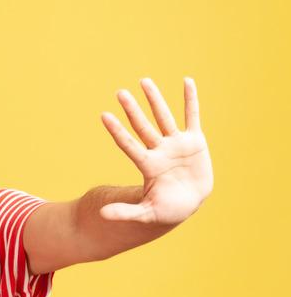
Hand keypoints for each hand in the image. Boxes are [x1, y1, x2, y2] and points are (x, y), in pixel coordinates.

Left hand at [100, 78, 212, 224]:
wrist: (189, 204)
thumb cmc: (166, 210)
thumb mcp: (146, 214)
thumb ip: (126, 212)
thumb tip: (102, 216)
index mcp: (147, 165)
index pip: (128, 145)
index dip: (117, 131)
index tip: (104, 115)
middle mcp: (159, 150)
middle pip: (143, 127)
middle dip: (132, 110)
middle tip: (120, 92)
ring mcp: (176, 144)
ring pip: (164, 117)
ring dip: (155, 99)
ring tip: (144, 81)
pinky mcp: (195, 141)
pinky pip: (192, 117)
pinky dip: (190, 100)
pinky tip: (187, 81)